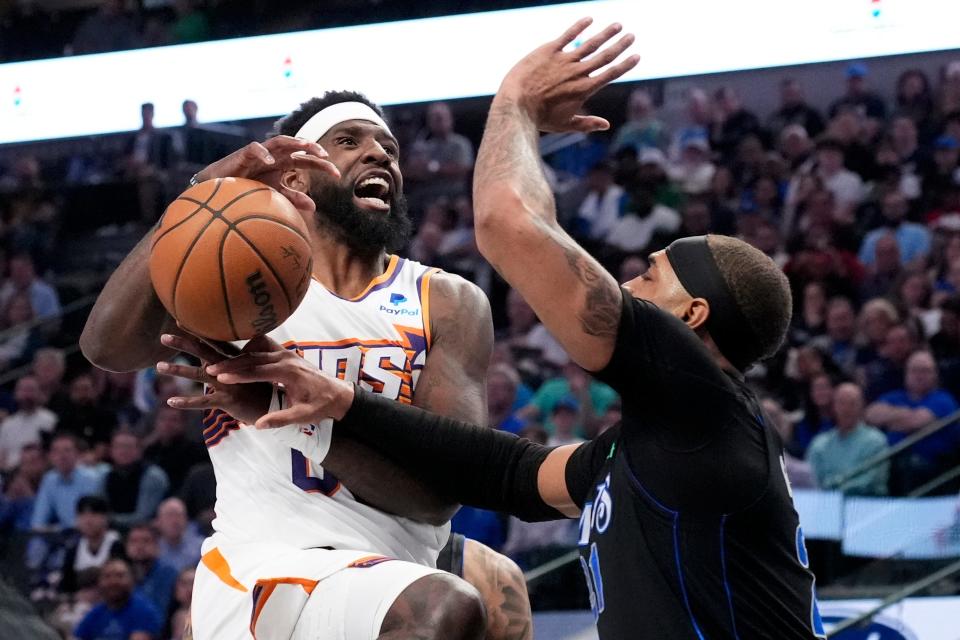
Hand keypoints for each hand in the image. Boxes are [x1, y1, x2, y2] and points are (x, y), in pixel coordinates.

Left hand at [159, 333, 271, 425]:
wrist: (279, 407)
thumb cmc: (264, 390)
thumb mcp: (253, 373)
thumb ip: (236, 364)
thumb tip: (220, 358)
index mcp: (235, 360)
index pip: (214, 341)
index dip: (197, 331)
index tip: (180, 320)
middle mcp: (231, 369)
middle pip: (204, 352)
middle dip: (183, 343)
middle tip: (163, 337)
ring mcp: (229, 383)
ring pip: (199, 374)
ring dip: (178, 370)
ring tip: (158, 366)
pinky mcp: (229, 400)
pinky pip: (204, 401)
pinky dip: (187, 402)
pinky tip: (170, 402)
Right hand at [193, 135, 340, 210]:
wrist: (222, 186)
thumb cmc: (249, 186)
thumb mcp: (275, 194)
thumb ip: (293, 197)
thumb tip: (314, 207)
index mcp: (285, 164)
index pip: (308, 161)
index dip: (323, 166)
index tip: (337, 175)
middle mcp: (275, 155)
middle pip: (298, 147)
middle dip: (312, 148)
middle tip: (326, 156)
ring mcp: (261, 153)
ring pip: (280, 141)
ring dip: (293, 142)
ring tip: (306, 146)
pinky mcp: (244, 154)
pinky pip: (255, 149)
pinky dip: (263, 153)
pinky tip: (271, 161)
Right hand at [205, 335, 355, 428]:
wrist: (338, 393)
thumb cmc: (320, 406)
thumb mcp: (302, 416)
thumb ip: (281, 419)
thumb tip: (259, 425)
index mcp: (290, 373)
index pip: (258, 372)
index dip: (238, 375)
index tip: (219, 378)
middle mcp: (287, 359)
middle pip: (253, 358)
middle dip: (231, 364)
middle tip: (210, 369)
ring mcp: (287, 353)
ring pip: (257, 350)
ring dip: (238, 356)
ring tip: (219, 365)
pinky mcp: (287, 353)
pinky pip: (264, 347)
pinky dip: (250, 351)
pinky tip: (239, 360)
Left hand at [498, 17, 638, 132]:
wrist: (516, 105)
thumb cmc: (539, 117)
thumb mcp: (565, 124)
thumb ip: (587, 123)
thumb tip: (606, 125)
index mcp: (584, 89)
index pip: (610, 74)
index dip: (625, 64)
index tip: (637, 56)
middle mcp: (578, 72)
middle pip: (605, 56)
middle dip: (620, 45)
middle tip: (632, 36)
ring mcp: (564, 60)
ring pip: (590, 43)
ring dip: (606, 34)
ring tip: (617, 25)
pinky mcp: (549, 50)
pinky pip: (568, 35)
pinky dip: (579, 26)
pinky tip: (589, 19)